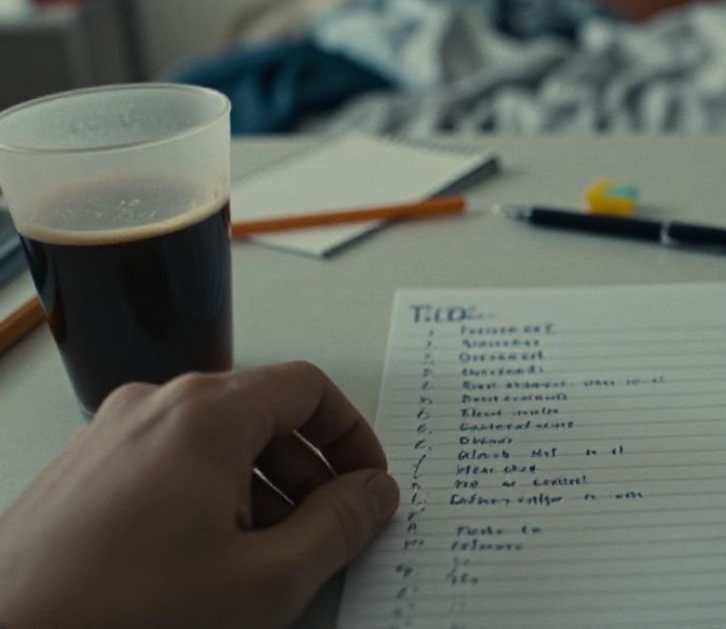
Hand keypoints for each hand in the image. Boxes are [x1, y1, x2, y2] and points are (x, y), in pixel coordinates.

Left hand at [0, 362, 399, 628]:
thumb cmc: (123, 615)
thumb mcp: (267, 579)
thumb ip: (339, 526)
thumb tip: (373, 494)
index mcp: (205, 415)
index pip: (307, 388)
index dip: (352, 436)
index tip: (367, 484)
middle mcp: (154, 407)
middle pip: (262, 412)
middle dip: (308, 471)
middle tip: (329, 529)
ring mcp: (110, 435)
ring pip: (214, 442)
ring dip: (261, 489)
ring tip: (269, 556)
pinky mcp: (83, 471)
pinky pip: (168, 464)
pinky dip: (209, 498)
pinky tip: (209, 562)